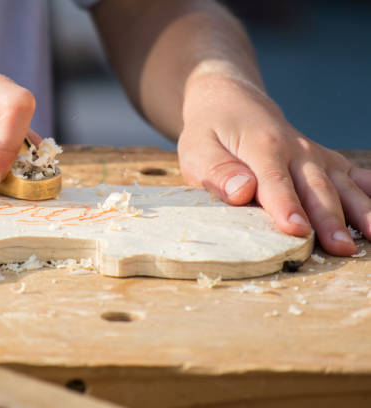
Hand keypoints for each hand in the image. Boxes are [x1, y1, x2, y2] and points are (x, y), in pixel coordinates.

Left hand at [178, 74, 369, 255]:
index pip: (275, 182)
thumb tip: (241, 192)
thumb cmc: (210, 132)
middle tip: (341, 249)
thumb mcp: (196, 149)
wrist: (232, 103)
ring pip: (341, 183)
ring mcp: (314, 155)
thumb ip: (217, 171)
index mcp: (261, 147)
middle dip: (330, 219)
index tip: (297, 230)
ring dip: (359, 211)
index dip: (286, 207)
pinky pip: (353, 174)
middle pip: (315, 188)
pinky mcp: (324, 160)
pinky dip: (369, 191)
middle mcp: (295, 150)